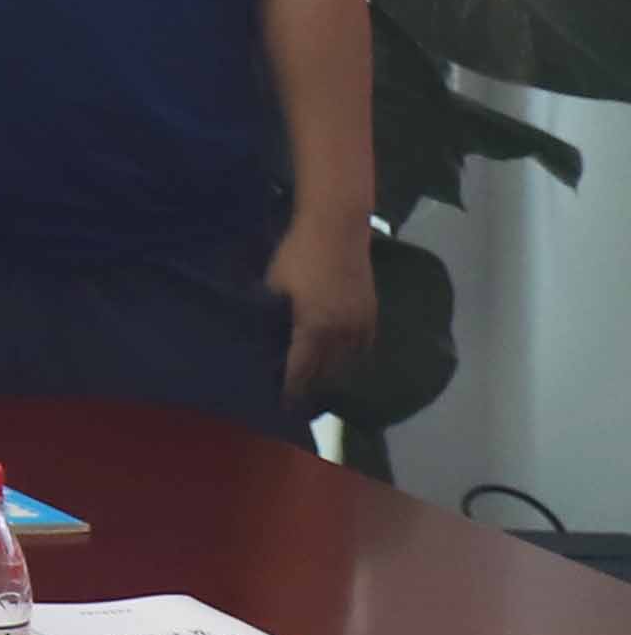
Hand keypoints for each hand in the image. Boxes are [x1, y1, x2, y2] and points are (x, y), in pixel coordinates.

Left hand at [266, 217, 375, 402]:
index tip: (282, 406)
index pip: (300, 371)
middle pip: (327, 372)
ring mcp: (361, 324)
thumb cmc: (296, 254)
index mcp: (313, 328)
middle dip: (312, 387)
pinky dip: (352, 358)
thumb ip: (271, 316)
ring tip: (319, 385)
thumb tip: (262, 337)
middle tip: (299, 399)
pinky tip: (342, 362)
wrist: (337, 228)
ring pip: (348, 362)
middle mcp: (341, 333)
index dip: (290, 391)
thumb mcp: (273, 286)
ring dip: (333, 375)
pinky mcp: (372, 313)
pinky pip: (364, 347)